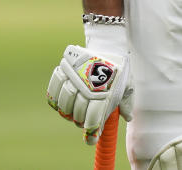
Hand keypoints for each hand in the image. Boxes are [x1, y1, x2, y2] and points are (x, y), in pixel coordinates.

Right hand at [46, 29, 133, 143]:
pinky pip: (54, 89)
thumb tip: (127, 118)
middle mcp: (87, 87)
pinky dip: (55, 98)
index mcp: (104, 93)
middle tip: (84, 123)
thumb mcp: (127, 84)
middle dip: (80, 122)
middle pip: (77, 114)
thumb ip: (127, 102)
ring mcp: (74, 78)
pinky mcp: (64, 68)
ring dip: (67, 112)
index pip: (93, 120)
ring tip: (72, 113)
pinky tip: (60, 102)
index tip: (91, 140)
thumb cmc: (118, 66)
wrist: (108, 42)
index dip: (90, 134)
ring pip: (64, 104)